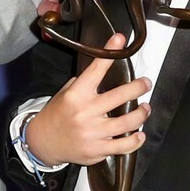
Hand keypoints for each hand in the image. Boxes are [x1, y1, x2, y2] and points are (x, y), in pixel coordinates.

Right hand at [26, 42, 149, 166]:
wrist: (43, 142)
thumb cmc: (58, 114)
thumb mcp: (66, 93)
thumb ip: (86, 82)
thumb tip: (107, 65)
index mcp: (76, 94)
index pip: (95, 69)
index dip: (109, 53)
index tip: (120, 39)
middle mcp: (85, 112)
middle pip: (119, 96)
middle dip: (138, 87)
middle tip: (146, 83)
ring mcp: (92, 133)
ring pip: (127, 122)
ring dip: (141, 114)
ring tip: (146, 108)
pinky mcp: (96, 151)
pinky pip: (123, 146)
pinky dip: (135, 140)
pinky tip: (140, 134)